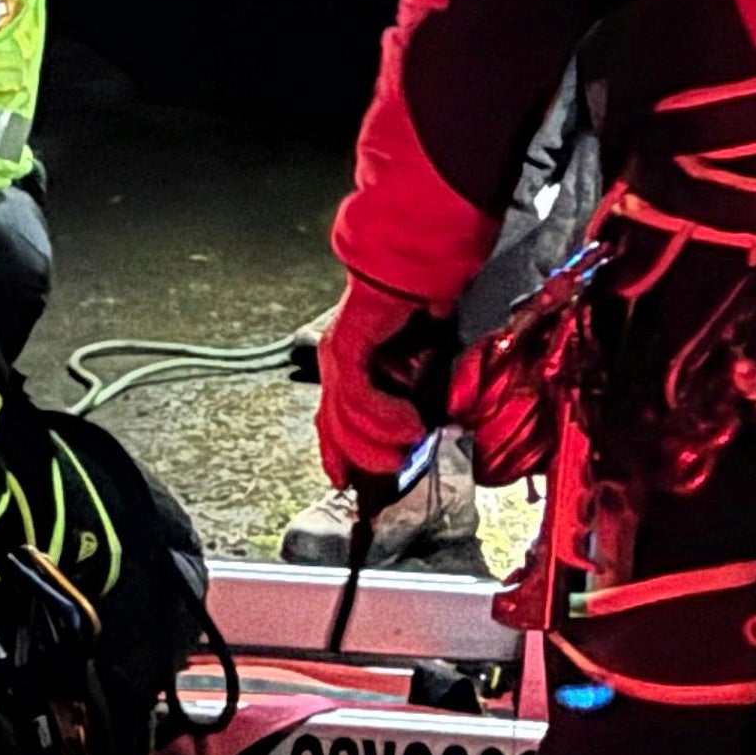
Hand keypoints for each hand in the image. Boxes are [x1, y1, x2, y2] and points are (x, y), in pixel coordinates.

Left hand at [313, 272, 458, 499]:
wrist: (416, 271)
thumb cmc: (421, 315)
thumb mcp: (418, 370)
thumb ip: (414, 400)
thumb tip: (425, 437)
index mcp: (348, 370)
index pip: (331, 424)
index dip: (336, 456)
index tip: (345, 483)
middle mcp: (336, 365)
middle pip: (333, 429)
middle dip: (362, 458)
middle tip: (395, 469)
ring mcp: (337, 358)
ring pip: (343, 420)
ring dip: (379, 441)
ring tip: (411, 443)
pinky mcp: (345, 350)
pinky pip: (357, 399)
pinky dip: (385, 417)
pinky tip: (410, 423)